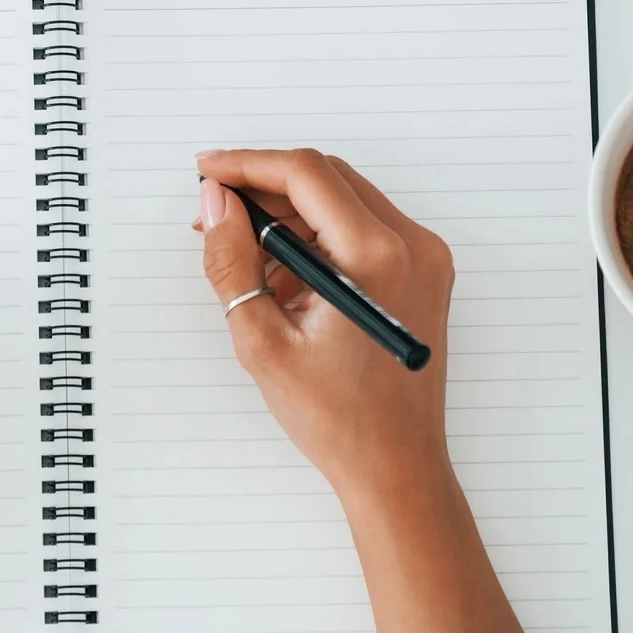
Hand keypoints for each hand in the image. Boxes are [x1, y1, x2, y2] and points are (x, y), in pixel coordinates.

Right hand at [195, 149, 455, 511]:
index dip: (247, 165)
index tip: (207, 172)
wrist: (397, 468)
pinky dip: (319, 235)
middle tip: (216, 212)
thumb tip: (217, 204)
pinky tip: (282, 273)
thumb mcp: (262, 341)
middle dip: (265, 186)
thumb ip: (232, 262)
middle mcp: (413, 246)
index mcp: (377, 258)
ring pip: (344, 199)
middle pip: (327, 178)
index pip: (305, 174)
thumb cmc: (338, 420)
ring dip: (290, 212)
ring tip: (244, 255)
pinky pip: (363, 227)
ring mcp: (425, 258)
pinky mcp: (423, 272)